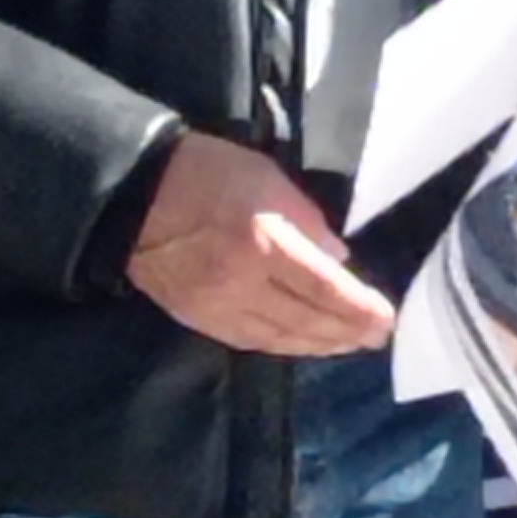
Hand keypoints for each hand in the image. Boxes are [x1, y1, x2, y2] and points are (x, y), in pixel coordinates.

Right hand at [126, 135, 397, 355]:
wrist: (132, 195)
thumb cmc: (205, 172)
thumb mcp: (265, 176)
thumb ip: (304, 218)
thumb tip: (336, 258)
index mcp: (262, 241)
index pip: (323, 288)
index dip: (358, 310)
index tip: (385, 320)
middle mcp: (242, 282)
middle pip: (305, 320)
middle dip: (345, 333)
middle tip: (375, 338)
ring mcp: (217, 305)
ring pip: (278, 337)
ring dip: (318, 345)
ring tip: (346, 344)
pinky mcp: (196, 317)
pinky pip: (248, 340)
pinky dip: (281, 345)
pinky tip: (300, 344)